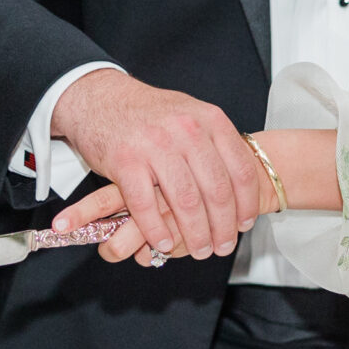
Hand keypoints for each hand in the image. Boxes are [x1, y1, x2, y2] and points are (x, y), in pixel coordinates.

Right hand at [50, 71, 263, 267]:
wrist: (101, 98)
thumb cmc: (151, 114)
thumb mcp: (192, 115)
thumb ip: (216, 143)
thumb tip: (244, 182)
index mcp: (209, 120)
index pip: (240, 169)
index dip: (246, 203)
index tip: (245, 224)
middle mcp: (186, 130)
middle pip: (216, 190)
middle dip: (223, 226)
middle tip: (223, 247)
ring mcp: (155, 145)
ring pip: (185, 201)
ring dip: (195, 233)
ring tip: (199, 250)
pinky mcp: (125, 160)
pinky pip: (145, 204)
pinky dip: (155, 229)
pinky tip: (162, 243)